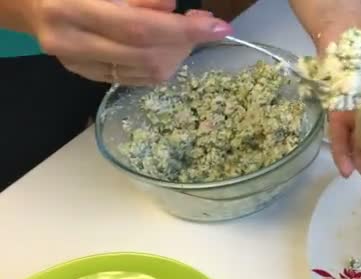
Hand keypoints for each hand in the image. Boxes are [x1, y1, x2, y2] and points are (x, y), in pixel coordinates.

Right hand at [30, 0, 231, 84]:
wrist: (32, 1)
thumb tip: (171, 8)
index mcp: (72, 10)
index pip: (139, 28)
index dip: (182, 30)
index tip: (218, 26)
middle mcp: (72, 44)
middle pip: (148, 57)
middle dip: (185, 42)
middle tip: (203, 23)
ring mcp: (79, 65)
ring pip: (148, 73)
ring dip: (177, 53)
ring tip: (183, 30)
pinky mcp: (87, 76)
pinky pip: (139, 78)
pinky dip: (161, 61)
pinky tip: (164, 43)